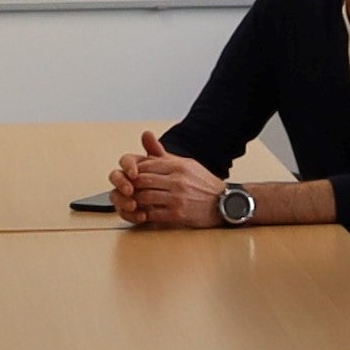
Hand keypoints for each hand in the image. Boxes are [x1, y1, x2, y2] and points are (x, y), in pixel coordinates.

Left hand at [110, 147, 230, 228]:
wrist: (224, 202)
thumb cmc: (203, 183)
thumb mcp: (186, 163)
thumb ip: (163, 154)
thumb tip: (145, 135)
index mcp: (178, 166)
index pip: (146, 165)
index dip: (133, 172)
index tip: (129, 176)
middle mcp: (177, 180)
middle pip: (141, 181)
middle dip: (130, 186)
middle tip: (125, 190)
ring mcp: (177, 197)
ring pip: (144, 197)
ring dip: (134, 201)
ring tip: (131, 201)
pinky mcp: (177, 213)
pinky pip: (152, 213)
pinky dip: (142, 214)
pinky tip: (140, 213)